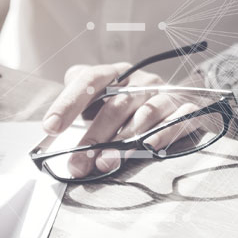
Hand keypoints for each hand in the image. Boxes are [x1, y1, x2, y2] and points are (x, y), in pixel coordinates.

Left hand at [42, 64, 212, 177]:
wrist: (181, 96)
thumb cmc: (130, 103)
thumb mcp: (103, 96)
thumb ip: (80, 104)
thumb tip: (52, 126)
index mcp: (116, 74)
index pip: (89, 79)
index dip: (68, 102)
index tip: (50, 127)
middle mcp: (140, 81)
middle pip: (115, 106)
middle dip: (93, 137)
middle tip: (77, 163)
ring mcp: (165, 94)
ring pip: (144, 116)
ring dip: (124, 142)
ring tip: (105, 163)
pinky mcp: (186, 110)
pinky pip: (177, 121)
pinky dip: (163, 135)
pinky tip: (148, 148)